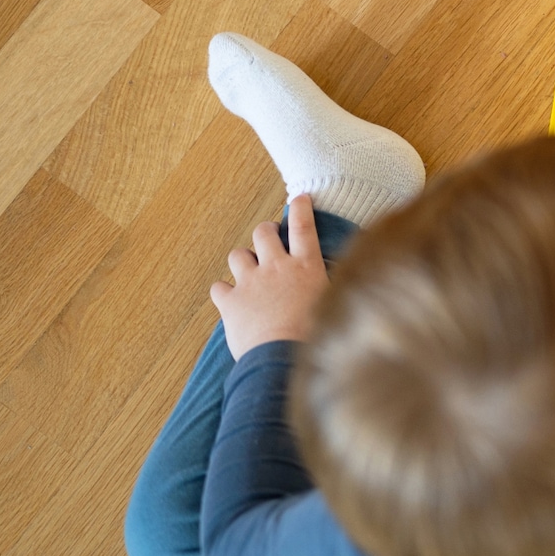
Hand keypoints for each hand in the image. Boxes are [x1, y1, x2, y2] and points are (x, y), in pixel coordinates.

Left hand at [211, 194, 328, 359]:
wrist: (283, 357)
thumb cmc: (315, 336)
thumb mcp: (331, 303)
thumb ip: (325, 286)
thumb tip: (335, 279)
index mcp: (306, 267)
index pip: (304, 227)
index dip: (300, 209)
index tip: (299, 198)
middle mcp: (277, 267)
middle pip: (263, 232)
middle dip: (264, 232)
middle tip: (269, 238)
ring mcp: (251, 282)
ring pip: (237, 255)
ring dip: (243, 260)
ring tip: (249, 272)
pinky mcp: (230, 302)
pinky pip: (218, 287)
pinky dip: (224, 292)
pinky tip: (231, 300)